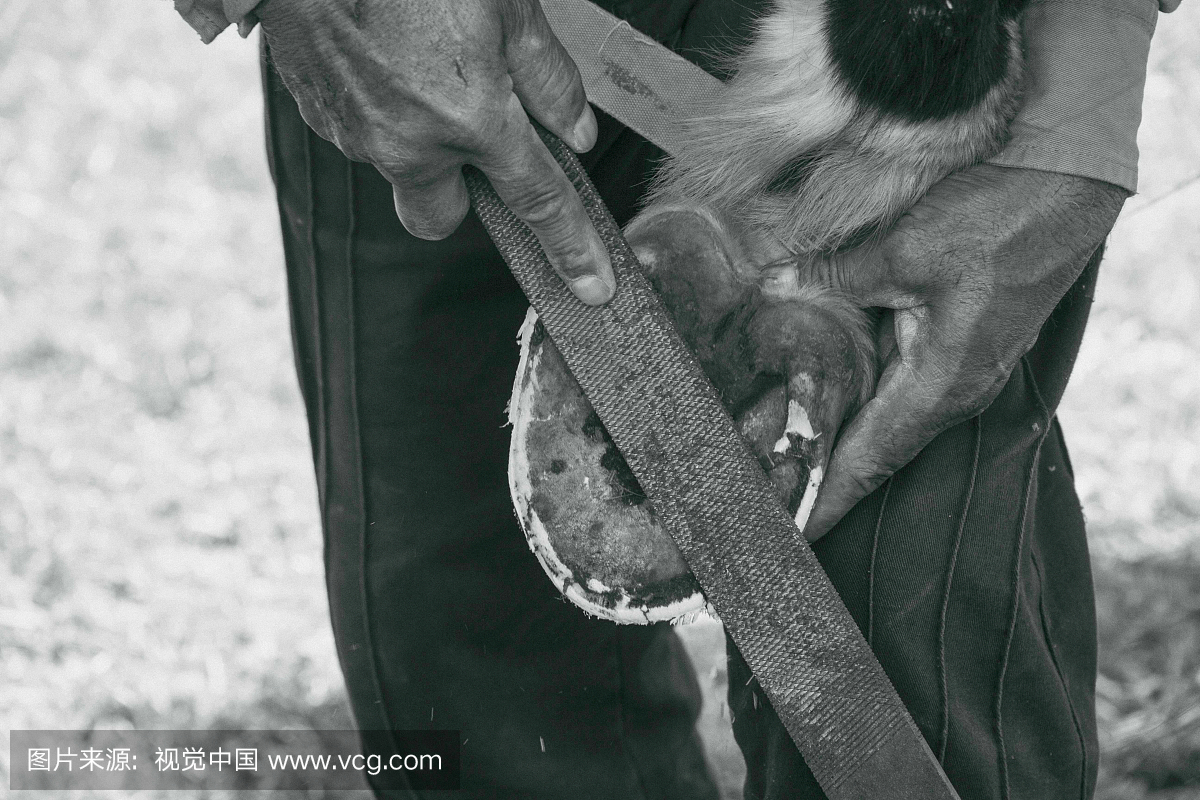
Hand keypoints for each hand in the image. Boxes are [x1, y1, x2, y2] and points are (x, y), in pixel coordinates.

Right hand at [255, 0, 613, 304]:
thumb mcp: (507, 4)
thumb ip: (548, 78)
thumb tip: (576, 132)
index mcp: (470, 119)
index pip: (537, 201)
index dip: (571, 248)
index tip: (592, 287)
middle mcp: (411, 144)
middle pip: (442, 219)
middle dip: (462, 193)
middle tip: (471, 138)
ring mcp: (359, 135)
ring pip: (399, 170)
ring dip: (418, 139)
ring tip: (421, 66)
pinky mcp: (321, 115)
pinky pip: (362, 135)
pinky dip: (382, 111)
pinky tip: (385, 58)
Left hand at [797, 165, 1125, 540]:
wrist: (1068, 183)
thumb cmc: (998, 219)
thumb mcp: (904, 251)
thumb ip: (835, 278)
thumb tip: (775, 288)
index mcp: (940, 384)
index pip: (870, 460)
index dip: (829, 497)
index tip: (793, 532)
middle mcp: (952, 389)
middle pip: (875, 446)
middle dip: (825, 471)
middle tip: (771, 490)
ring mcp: (960, 366)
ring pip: (886, 412)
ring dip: (841, 431)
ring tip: (788, 452)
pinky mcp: (960, 339)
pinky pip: (900, 380)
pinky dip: (862, 391)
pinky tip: (826, 388)